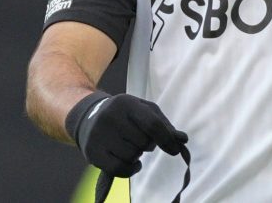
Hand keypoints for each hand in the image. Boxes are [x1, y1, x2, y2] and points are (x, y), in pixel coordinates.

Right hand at [66, 91, 188, 178]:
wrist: (88, 116)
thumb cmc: (125, 115)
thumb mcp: (144, 111)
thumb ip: (164, 125)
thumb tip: (182, 139)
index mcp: (126, 103)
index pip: (152, 124)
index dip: (167, 139)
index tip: (175, 150)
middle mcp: (110, 116)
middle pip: (143, 142)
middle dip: (148, 145)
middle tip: (140, 139)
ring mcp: (99, 134)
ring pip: (132, 156)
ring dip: (137, 155)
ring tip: (131, 146)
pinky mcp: (92, 152)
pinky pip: (119, 169)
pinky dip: (131, 169)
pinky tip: (133, 163)